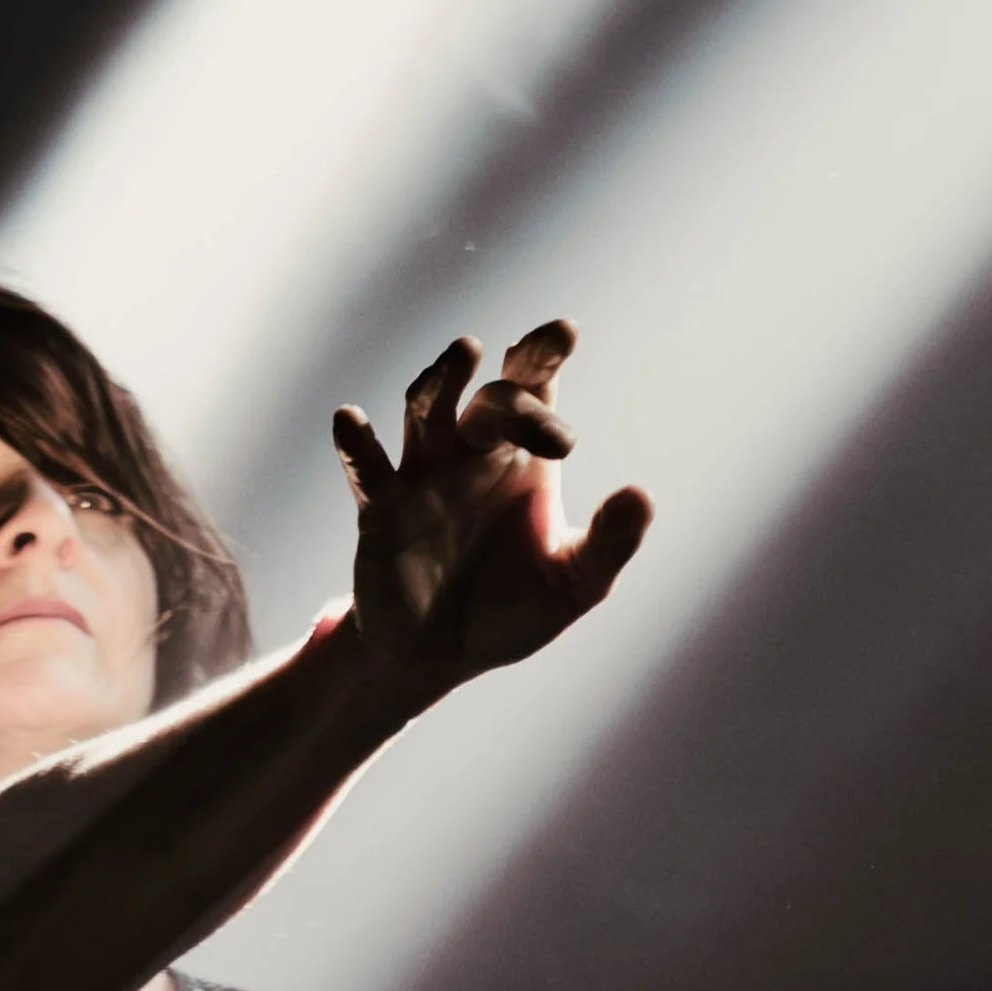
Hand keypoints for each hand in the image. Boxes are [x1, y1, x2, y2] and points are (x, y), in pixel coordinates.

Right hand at [332, 321, 649, 703]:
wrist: (440, 658)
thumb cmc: (510, 611)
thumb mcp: (575, 583)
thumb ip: (609, 542)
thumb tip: (641, 494)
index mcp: (522, 458)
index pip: (533, 389)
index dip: (542, 356)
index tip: (561, 332)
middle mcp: (471, 455)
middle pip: (488, 400)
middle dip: (513, 397)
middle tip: (540, 420)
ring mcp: (423, 477)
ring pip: (427, 413)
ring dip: (441, 383)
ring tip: (461, 354)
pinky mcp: (382, 512)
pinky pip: (368, 470)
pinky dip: (357, 444)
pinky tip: (350, 420)